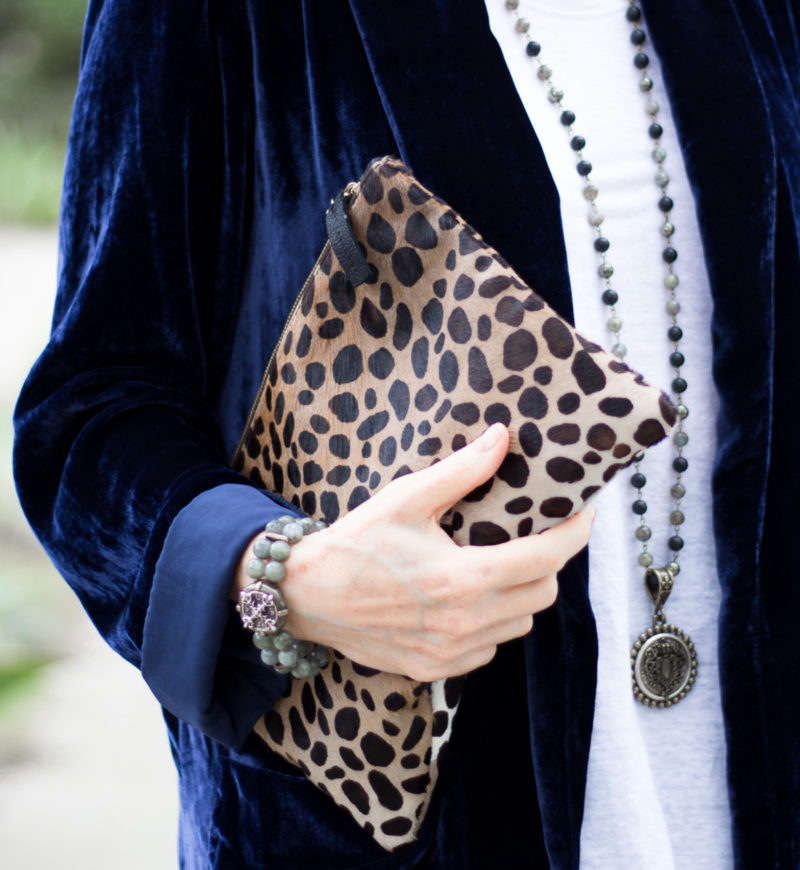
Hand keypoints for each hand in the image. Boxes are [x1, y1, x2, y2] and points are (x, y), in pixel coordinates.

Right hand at [234, 424, 594, 680]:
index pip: (548, 558)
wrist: (305, 596)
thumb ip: (462, 470)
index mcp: (463, 578)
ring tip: (502, 564)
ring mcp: (451, 652)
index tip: (582, 512)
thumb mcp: (406, 497)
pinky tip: (471, 599)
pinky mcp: (435, 668)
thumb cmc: (355, 543)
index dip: (575, 533)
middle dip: (549, 562)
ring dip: (523, 593)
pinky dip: (494, 622)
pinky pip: (489, 648)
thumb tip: (503, 436)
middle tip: (534, 535)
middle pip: (543, 593)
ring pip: (520, 625)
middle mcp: (465, 622)